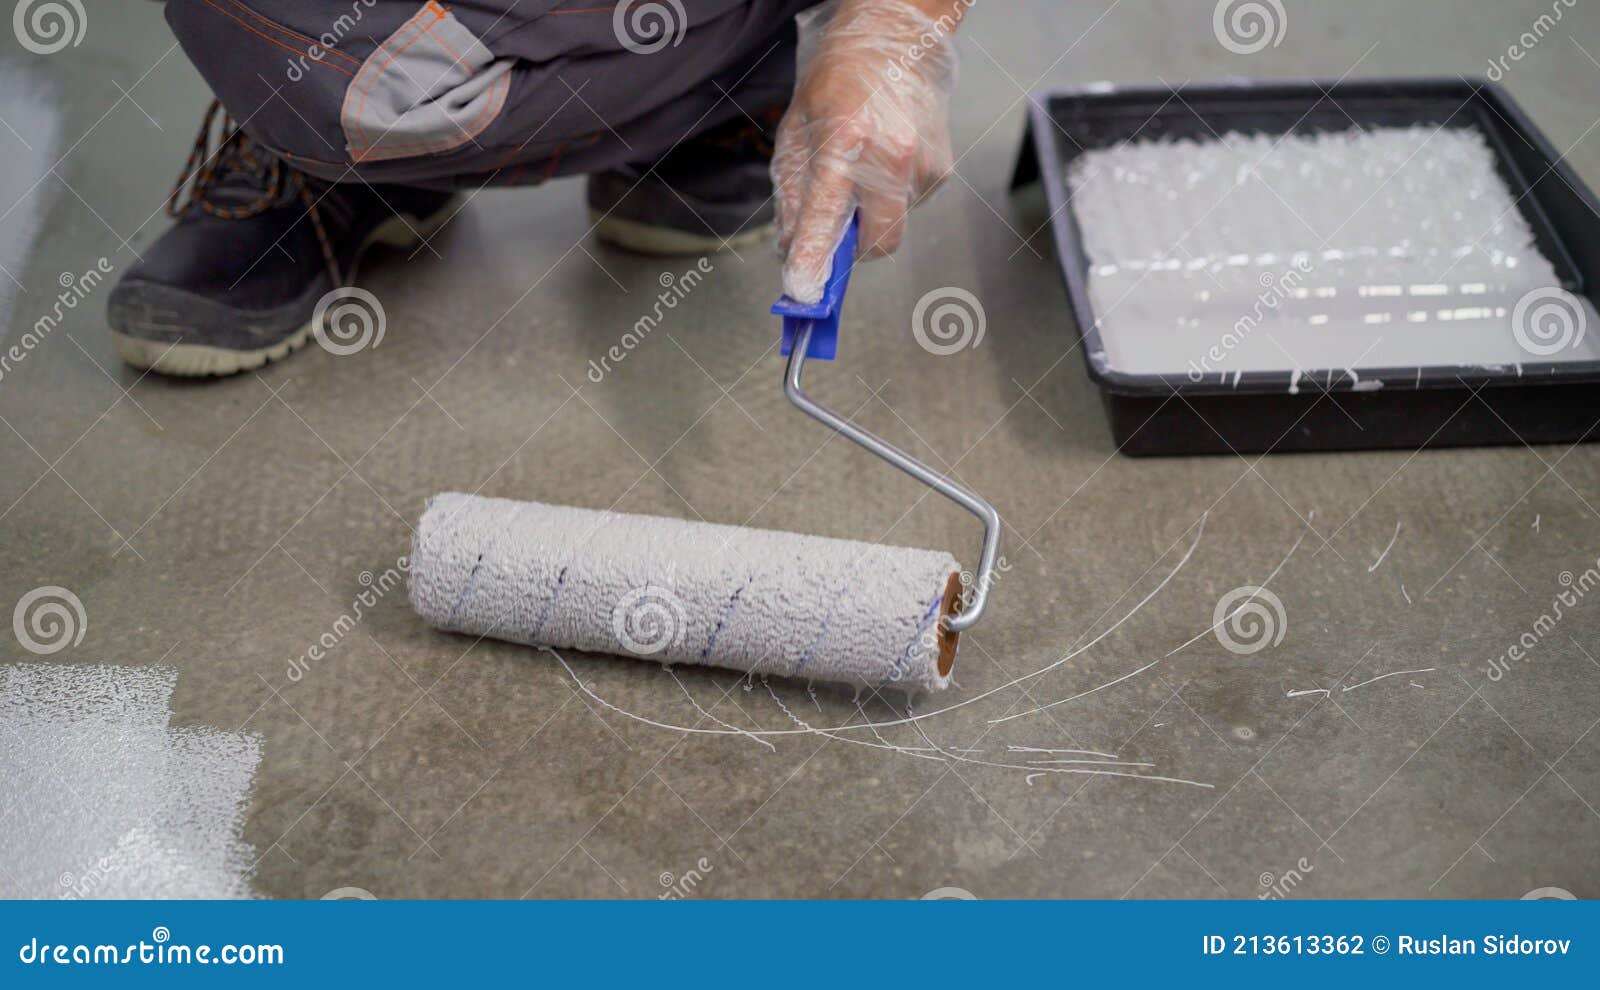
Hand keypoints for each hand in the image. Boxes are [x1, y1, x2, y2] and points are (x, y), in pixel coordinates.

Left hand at [772, 0, 960, 301]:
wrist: (896, 43)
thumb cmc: (840, 82)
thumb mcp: (795, 133)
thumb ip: (792, 197)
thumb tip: (792, 250)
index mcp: (846, 142)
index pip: (826, 218)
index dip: (814, 261)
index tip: (805, 292)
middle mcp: (890, 157)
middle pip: (878, 244)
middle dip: (854, 250)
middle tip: (836, 232)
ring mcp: (922, 166)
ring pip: (893, 226)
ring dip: (871, 216)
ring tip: (861, 169)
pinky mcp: (940, 171)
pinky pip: (908, 207)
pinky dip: (889, 198)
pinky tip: (883, 162)